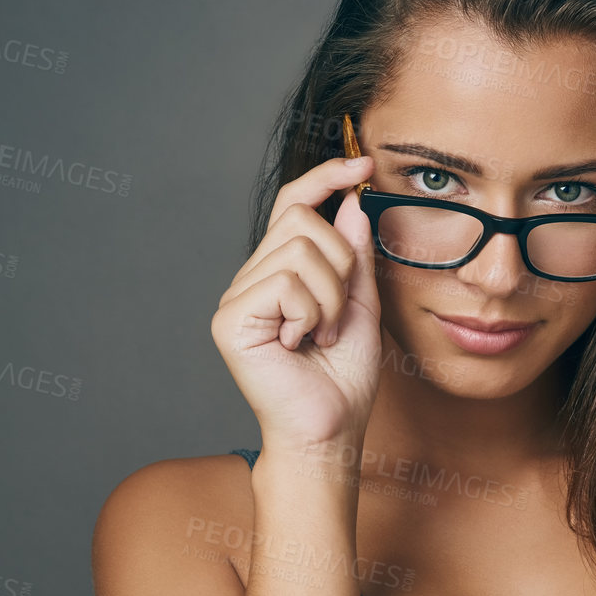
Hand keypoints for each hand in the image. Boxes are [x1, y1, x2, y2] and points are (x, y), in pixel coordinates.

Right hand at [212, 155, 380, 449]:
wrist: (329, 431)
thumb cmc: (343, 379)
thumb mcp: (361, 304)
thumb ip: (354, 255)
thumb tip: (350, 202)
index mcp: (280, 272)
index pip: (294, 204)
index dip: (325, 177)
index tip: (364, 164)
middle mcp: (252, 278)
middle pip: (302, 220)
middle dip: (341, 265)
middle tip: (338, 316)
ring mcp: (237, 297)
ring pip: (298, 250)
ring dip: (329, 297)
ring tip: (321, 336)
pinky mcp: (231, 318)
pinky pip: (286, 283)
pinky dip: (311, 314)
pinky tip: (300, 345)